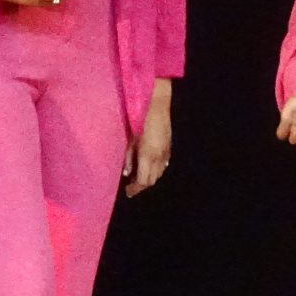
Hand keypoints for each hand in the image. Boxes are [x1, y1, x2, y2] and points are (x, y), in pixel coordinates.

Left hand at [124, 82, 171, 197]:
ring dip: (150, 177)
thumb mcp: (129, 139)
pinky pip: (164, 164)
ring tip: (138, 175)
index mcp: (147, 155)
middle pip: (152, 180)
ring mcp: (166, 151)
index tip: (127, 192)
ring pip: (159, 173)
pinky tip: (149, 165)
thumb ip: (127, 158)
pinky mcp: (169, 146)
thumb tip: (126, 173)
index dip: (135, 189)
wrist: (156, 103)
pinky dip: (157, 169)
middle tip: (131, 186)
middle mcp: (159, 156)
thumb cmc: (138, 118)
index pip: (143, 181)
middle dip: (141, 185)